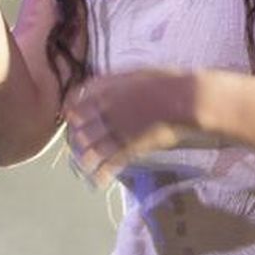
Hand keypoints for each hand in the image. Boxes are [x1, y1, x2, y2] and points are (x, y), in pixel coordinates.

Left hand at [63, 69, 198, 185]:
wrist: (184, 98)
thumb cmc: (165, 81)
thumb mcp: (135, 73)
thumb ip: (115, 82)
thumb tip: (101, 87)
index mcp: (106, 91)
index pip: (77, 103)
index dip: (71, 112)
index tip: (69, 117)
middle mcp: (106, 112)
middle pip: (81, 128)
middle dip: (76, 138)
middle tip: (76, 145)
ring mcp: (118, 131)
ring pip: (92, 148)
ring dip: (85, 159)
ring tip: (84, 167)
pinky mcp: (131, 148)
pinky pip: (112, 163)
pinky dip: (104, 174)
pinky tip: (99, 182)